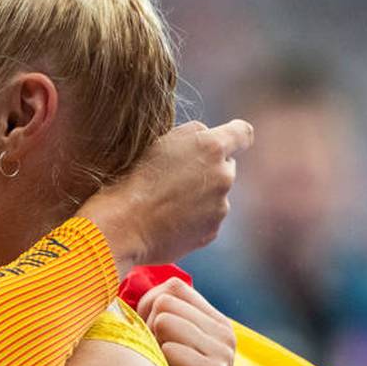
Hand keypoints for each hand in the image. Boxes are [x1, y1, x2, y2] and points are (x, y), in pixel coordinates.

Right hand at [78, 119, 253, 275]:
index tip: (229, 142)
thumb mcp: (160, 140)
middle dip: (208, 170)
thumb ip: (193, 134)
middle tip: (177, 177)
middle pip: (226, 167)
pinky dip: (193, 219)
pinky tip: (168, 219)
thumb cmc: (134, 178)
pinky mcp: (211, 232)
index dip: (236, 137)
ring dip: (200, 196)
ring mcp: (220, 207)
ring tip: (166, 202)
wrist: (124, 224)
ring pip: (216, 195)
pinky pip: (207, 220)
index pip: (242, 133)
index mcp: (212, 147)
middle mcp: (223, 176)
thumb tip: (206, 137)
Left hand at [137, 277, 235, 365]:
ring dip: (154, 346)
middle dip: (149, 327)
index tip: (153, 335)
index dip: (151, 305)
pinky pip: (170, 349)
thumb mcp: (174, 344)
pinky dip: (162, 365)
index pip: (173, 287)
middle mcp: (224, 331)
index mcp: (216, 320)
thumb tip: (129, 292)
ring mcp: (223, 351)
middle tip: (158, 357)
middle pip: (165, 302)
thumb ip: (162, 315)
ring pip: (164, 321)